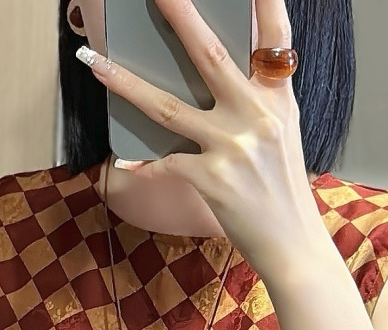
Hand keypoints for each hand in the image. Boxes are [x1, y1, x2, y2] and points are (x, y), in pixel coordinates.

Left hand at [78, 0, 322, 270]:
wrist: (293, 247)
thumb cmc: (283, 192)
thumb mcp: (283, 135)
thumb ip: (258, 100)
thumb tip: (218, 78)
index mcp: (278, 100)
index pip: (275, 38)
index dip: (265, 0)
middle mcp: (256, 116)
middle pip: (210, 55)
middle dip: (179, 15)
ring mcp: (232, 147)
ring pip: (167, 107)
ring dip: (125, 83)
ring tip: (95, 63)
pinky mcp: (211, 179)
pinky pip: (163, 163)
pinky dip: (142, 165)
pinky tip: (122, 162)